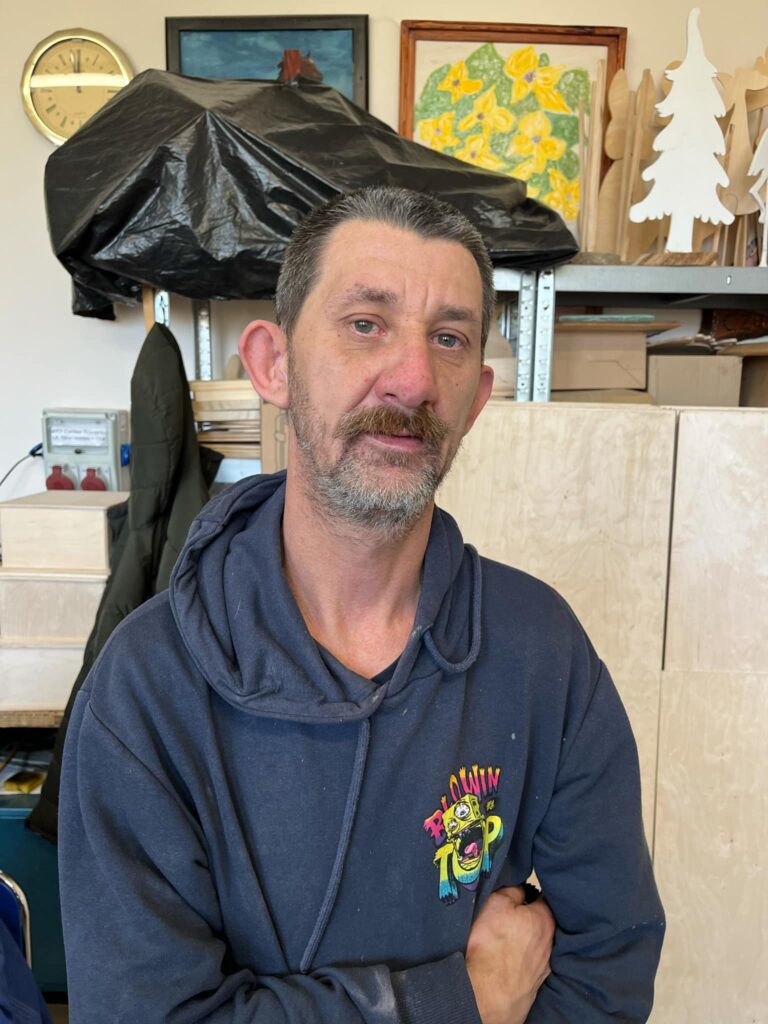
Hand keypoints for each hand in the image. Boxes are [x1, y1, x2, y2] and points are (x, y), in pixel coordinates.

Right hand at [465, 886, 554, 1023]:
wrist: (488, 994)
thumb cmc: (492, 944)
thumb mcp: (496, 902)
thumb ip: (512, 891)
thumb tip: (520, 889)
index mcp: (545, 920)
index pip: (543, 898)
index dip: (529, 893)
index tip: (518, 894)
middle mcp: (551, 943)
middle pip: (541, 923)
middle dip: (529, 918)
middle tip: (510, 917)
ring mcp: (544, 967)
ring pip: (537, 945)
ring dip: (527, 942)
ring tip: (507, 941)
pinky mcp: (535, 985)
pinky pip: (530, 965)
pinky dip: (522, 961)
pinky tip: (509, 962)